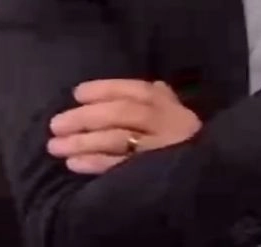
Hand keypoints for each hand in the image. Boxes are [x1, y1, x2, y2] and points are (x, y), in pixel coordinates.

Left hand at [47, 79, 201, 173]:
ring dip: (83, 141)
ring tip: (56, 145)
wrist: (205, 174)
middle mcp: (165, 123)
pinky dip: (93, 162)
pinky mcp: (148, 171)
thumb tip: (143, 86)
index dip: (105, 89)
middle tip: (56, 124)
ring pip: (117, 138)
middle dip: (86, 116)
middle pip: (122, 113)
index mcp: (169, 106)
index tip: (77, 93)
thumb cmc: (183, 139)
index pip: (137, 90)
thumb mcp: (177, 113)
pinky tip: (73, 163)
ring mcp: (157, 147)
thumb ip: (161, 98)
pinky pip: (118, 165)